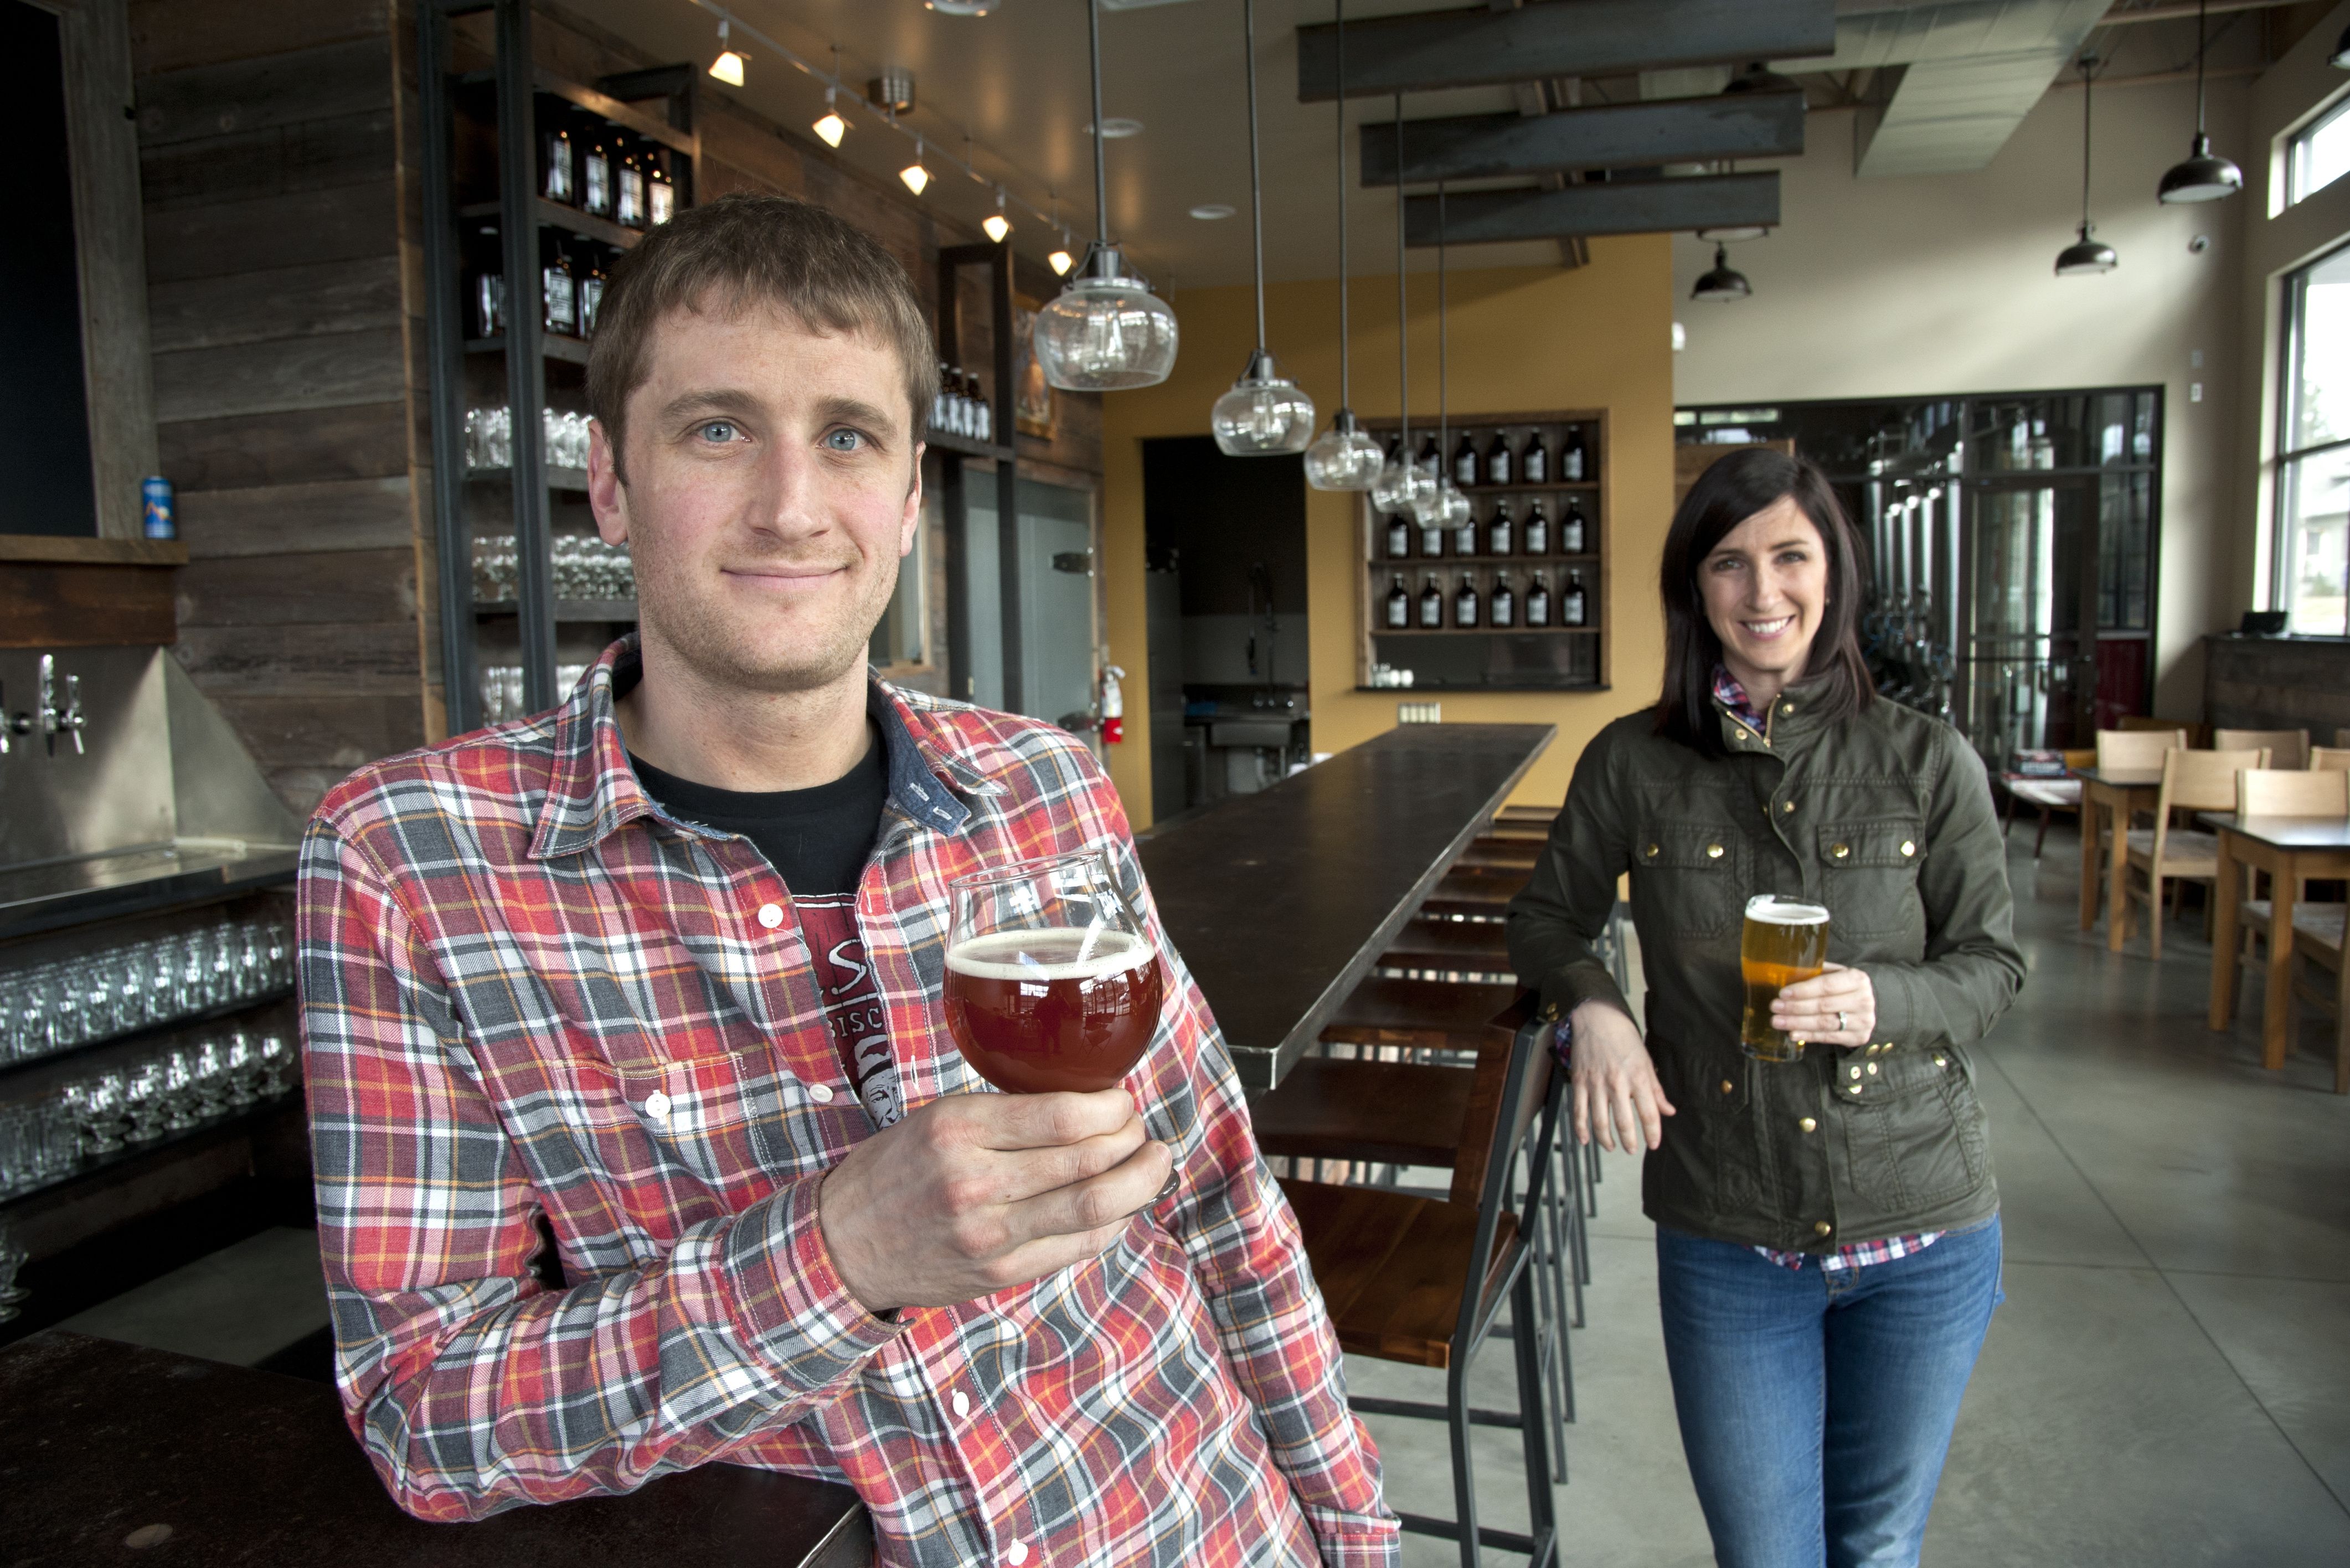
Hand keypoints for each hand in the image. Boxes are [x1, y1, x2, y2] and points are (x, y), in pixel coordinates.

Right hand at [817, 1089, 1172, 1314]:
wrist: (843, 1246)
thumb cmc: (896, 1171)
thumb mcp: (939, 1118)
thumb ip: (1007, 1114)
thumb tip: (1091, 1104)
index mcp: (958, 1130)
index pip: (1062, 1116)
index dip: (1112, 1107)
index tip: (1123, 1100)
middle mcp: (975, 1183)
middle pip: (1088, 1161)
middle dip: (1133, 1141)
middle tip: (1142, 1131)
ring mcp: (990, 1236)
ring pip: (1094, 1207)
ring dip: (1140, 1182)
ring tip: (1154, 1163)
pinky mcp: (1000, 1274)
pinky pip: (1078, 1247)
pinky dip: (1113, 1222)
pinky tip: (1123, 1205)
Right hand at [1568, 1000, 1675, 1152]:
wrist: (1597, 1017)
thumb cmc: (1624, 1037)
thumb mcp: (1646, 1061)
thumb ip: (1656, 1090)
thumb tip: (1668, 1111)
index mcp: (1638, 1077)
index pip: (1649, 1113)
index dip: (1652, 1133)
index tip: (1654, 1144)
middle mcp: (1618, 1083)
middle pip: (1624, 1122)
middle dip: (1629, 1141)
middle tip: (1632, 1149)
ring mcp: (1596, 1083)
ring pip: (1600, 1121)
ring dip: (1606, 1139)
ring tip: (1612, 1147)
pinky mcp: (1580, 1081)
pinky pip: (1578, 1111)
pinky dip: (1581, 1129)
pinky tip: (1585, 1140)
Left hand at [1772, 963, 1877, 1048]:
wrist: (1866, 1005)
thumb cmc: (1843, 986)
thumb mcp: (1835, 974)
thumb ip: (1815, 973)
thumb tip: (1783, 974)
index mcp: (1857, 979)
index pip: (1827, 985)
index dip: (1803, 990)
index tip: (1783, 993)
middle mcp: (1863, 1000)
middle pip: (1824, 1005)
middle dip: (1796, 1007)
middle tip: (1774, 1007)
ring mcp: (1863, 1021)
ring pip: (1825, 1023)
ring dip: (1798, 1023)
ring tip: (1778, 1021)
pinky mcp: (1858, 1037)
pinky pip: (1828, 1037)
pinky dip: (1808, 1036)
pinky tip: (1793, 1034)